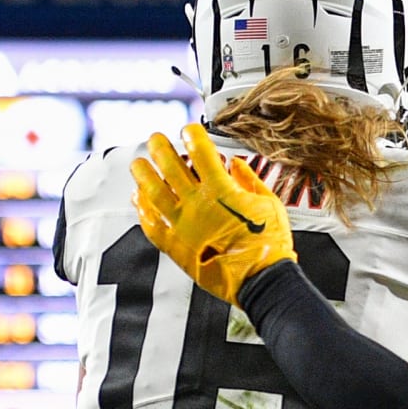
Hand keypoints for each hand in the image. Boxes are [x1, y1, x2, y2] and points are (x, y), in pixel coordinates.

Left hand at [130, 123, 295, 305]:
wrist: (262, 280)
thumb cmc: (270, 244)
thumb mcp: (270, 204)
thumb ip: (250, 181)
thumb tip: (236, 164)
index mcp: (222, 190)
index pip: (201, 151)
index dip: (192, 135)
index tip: (189, 129)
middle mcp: (197, 204)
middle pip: (169, 166)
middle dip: (160, 147)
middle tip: (155, 139)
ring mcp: (182, 225)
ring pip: (153, 192)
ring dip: (143, 174)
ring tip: (138, 163)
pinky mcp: (175, 247)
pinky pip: (152, 224)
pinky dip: (143, 210)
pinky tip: (139, 200)